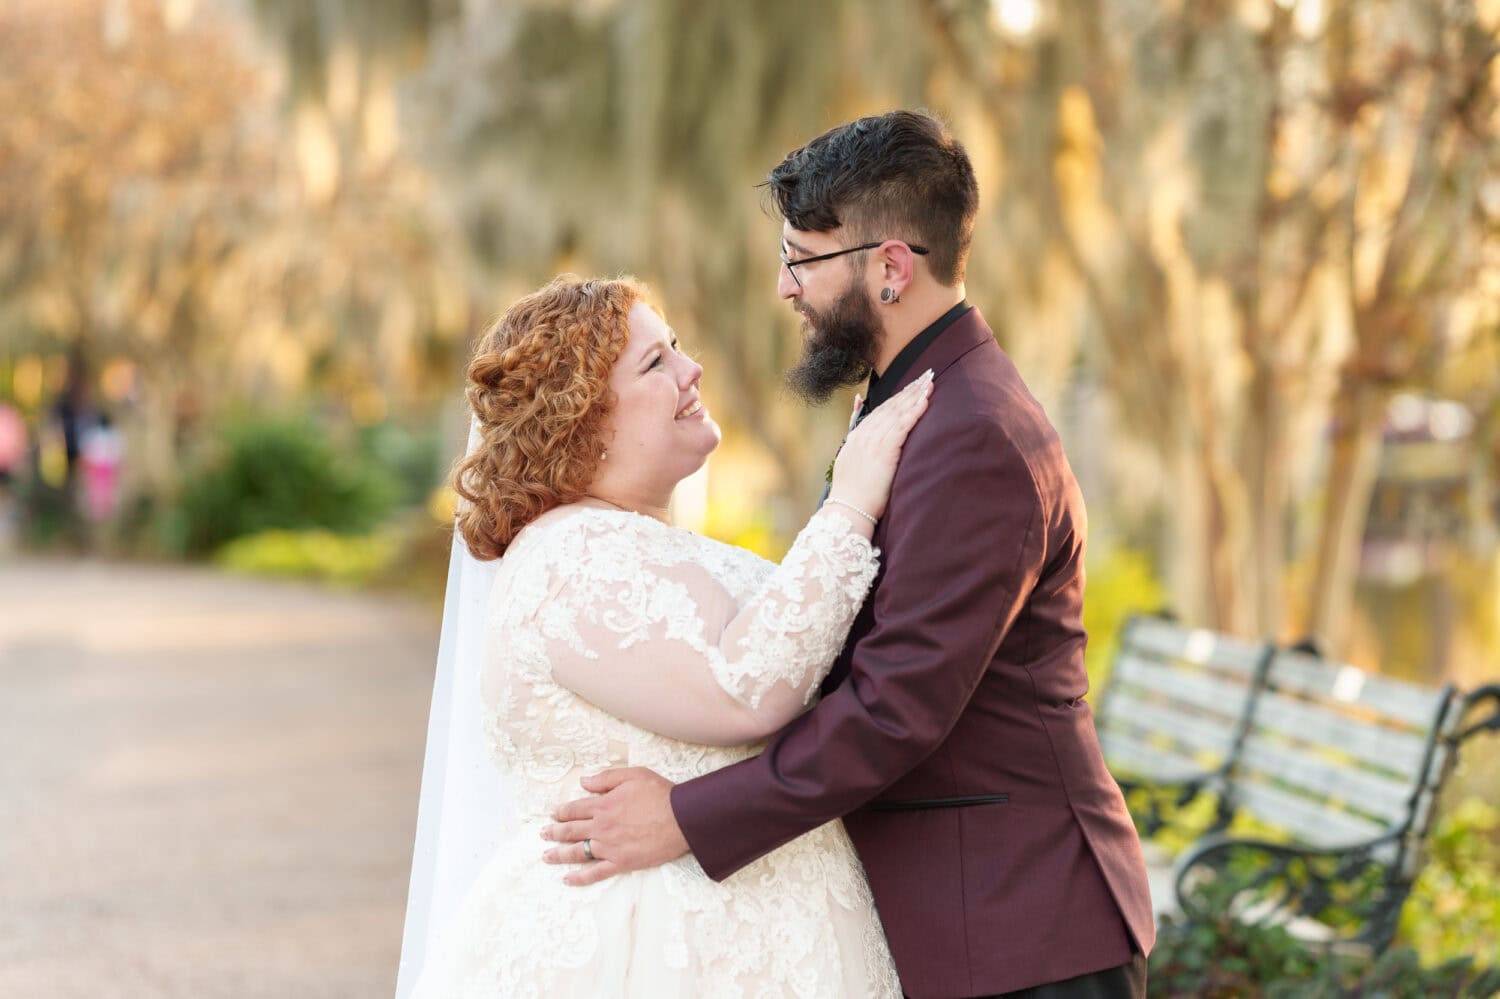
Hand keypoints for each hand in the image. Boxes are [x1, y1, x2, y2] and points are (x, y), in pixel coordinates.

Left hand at [540, 767, 688, 886]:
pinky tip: (567, 879)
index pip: (574, 809)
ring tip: (546, 856)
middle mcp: (601, 827)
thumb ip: (605, 778)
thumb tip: (583, 782)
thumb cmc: (660, 794)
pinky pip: (595, 873)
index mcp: (603, 805)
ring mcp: (609, 847)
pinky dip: (579, 877)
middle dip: (554, 832)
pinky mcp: (621, 863)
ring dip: (559, 854)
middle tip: (543, 834)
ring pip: (577, 852)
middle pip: (570, 831)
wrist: (681, 818)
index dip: (561, 812)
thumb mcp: (633, 775)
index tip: (552, 815)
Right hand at [829, 369, 933, 519]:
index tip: (914, 383)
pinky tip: (925, 401)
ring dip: (915, 395)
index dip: (899, 395)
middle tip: (928, 374)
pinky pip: (902, 426)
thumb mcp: (848, 456)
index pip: (881, 409)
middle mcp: (865, 434)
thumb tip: (857, 402)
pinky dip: (914, 412)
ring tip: (930, 382)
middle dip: (910, 388)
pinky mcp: (884, 451)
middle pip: (891, 405)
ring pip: (898, 412)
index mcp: (857, 436)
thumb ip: (854, 427)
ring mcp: (873, 442)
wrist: (848, 509)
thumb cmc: (852, 491)